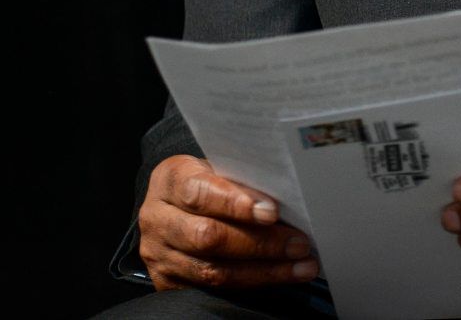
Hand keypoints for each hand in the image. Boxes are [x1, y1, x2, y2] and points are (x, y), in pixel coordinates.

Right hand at [137, 155, 320, 291]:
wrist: (173, 209)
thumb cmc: (205, 185)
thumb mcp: (214, 171)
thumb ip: (239, 181)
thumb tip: (285, 199)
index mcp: (168, 180)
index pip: (198, 192)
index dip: (235, 203)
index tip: (271, 211)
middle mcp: (157, 218)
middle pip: (207, 236)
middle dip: (259, 243)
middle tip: (299, 243)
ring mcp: (160, 255)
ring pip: (214, 271)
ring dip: (265, 270)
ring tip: (302, 264)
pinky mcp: (168, 283)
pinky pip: (214, 290)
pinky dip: (254, 284)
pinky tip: (282, 276)